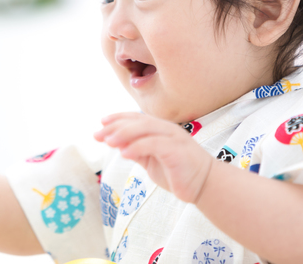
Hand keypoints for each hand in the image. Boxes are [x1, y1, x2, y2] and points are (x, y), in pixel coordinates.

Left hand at [94, 112, 214, 203]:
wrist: (204, 185)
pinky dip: (138, 147)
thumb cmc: (177, 171)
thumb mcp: (151, 159)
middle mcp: (167, 129)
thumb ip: (136, 149)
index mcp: (161, 129)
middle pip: (138, 121)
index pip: (136, 118)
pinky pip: (154, 145)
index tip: (101, 122)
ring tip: (108, 142)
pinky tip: (125, 154)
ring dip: (124, 134)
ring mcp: (173, 138)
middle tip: (98, 134)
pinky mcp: (177, 151)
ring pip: (145, 129)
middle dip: (116, 126)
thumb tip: (115, 144)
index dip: (118, 118)